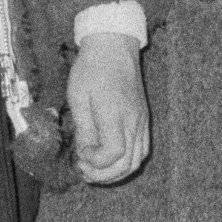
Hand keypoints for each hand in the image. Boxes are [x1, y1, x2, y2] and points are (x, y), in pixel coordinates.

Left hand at [66, 33, 150, 184]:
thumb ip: (83, 129)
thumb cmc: (92, 68)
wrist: (114, 46)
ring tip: (96, 169)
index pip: (113, 154)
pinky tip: (111, 159)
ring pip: (137, 161)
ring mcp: (142, 120)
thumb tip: (84, 153)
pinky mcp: (143, 119)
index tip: (80, 153)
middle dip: (103, 175)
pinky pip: (142, 150)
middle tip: (84, 170)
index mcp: (115, 114)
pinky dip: (127, 162)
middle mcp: (134, 120)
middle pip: (127, 164)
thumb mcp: (78, 97)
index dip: (94, 162)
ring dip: (116, 172)